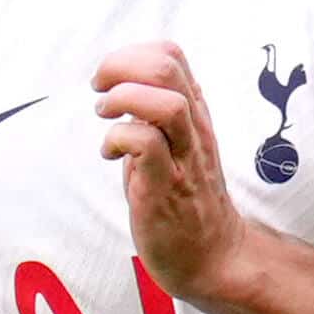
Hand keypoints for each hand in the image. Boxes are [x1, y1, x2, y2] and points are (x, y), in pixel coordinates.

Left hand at [94, 39, 246, 312]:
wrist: (213, 258)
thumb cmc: (186, 202)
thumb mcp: (174, 146)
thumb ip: (153, 116)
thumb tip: (119, 90)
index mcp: (194, 115)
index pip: (171, 56)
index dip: (131, 55)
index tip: (111, 80)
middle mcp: (194, 130)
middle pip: (167, 67)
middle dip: (120, 67)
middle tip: (100, 91)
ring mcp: (184, 158)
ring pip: (165, 102)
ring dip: (122, 100)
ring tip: (106, 117)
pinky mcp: (166, 187)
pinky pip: (146, 144)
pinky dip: (118, 139)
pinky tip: (109, 154)